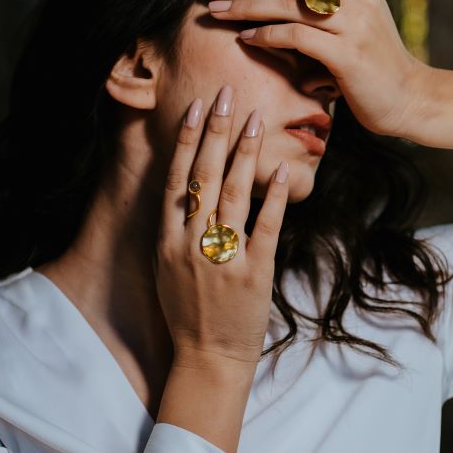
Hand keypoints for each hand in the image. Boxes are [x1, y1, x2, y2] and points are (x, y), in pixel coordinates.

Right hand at [155, 85, 288, 372]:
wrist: (207, 358)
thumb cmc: (189, 314)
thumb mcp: (169, 269)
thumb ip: (177, 230)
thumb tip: (187, 191)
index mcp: (168, 241)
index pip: (177, 179)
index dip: (188, 141)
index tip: (198, 108)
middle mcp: (191, 244)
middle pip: (204, 177)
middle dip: (216, 131)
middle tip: (228, 93)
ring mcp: (222, 259)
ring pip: (234, 194)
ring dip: (245, 153)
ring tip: (257, 119)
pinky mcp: (252, 274)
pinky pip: (264, 228)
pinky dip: (274, 197)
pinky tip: (283, 169)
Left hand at [206, 0, 428, 138]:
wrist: (408, 97)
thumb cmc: (374, 55)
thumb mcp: (357, 7)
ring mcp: (355, 24)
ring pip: (290, 4)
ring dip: (248, 7)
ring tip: (218, 10)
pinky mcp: (347, 54)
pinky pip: (297, 37)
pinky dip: (267, 34)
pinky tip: (246, 37)